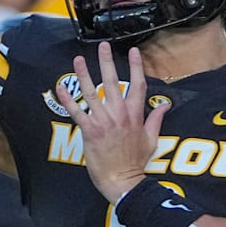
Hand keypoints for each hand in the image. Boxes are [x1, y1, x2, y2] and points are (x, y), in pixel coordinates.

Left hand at [55, 42, 169, 202]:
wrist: (123, 180)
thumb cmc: (136, 162)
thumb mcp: (151, 139)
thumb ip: (156, 119)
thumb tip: (165, 106)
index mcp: (135, 115)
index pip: (137, 84)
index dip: (136, 66)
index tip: (134, 51)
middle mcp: (119, 114)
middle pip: (112, 82)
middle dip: (107, 62)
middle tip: (103, 46)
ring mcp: (103, 121)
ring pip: (91, 92)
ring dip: (83, 74)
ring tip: (78, 60)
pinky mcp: (90, 131)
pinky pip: (76, 111)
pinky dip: (67, 99)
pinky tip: (60, 88)